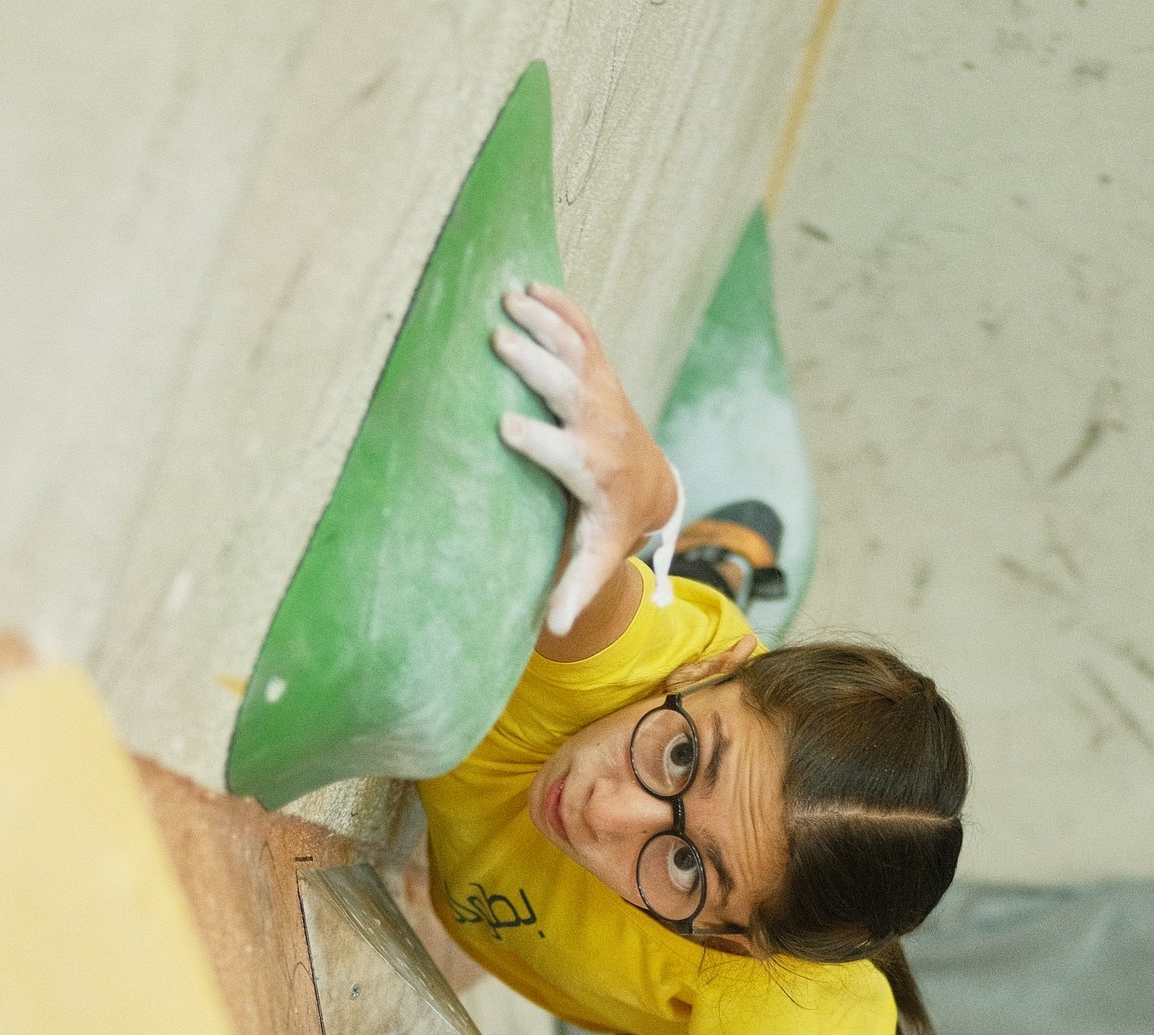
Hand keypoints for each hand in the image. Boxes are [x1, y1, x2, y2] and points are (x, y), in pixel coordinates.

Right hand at [492, 282, 678, 637]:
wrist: (656, 486)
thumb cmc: (614, 524)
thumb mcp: (597, 557)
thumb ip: (576, 589)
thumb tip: (552, 631)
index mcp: (594, 470)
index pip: (563, 452)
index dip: (536, 441)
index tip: (503, 427)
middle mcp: (602, 425)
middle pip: (567, 390)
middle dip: (535, 365)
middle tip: (497, 340)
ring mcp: (604, 393)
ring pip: (575, 351)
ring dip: (544, 322)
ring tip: (509, 297)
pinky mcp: (602, 372)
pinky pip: (584, 333)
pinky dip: (562, 306)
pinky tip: (532, 284)